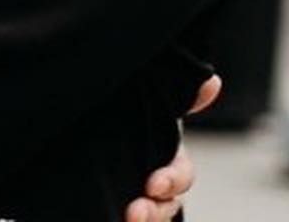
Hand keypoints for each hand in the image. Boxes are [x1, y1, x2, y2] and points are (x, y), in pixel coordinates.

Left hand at [122, 74, 220, 221]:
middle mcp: (154, 178)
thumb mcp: (148, 102)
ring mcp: (137, 195)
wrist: (75, 126)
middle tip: (136, 211)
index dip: (171, 181)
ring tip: (129, 219)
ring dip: (145, 220)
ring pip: (151, 215)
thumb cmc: (122, 111)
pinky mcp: (114, 202)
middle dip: (156, 211)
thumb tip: (213, 80)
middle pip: (167, 203)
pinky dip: (121, 220)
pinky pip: (128, 218)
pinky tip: (114, 219)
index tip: (153, 185)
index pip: (179, 174)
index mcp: (165, 154)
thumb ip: (179, 97)